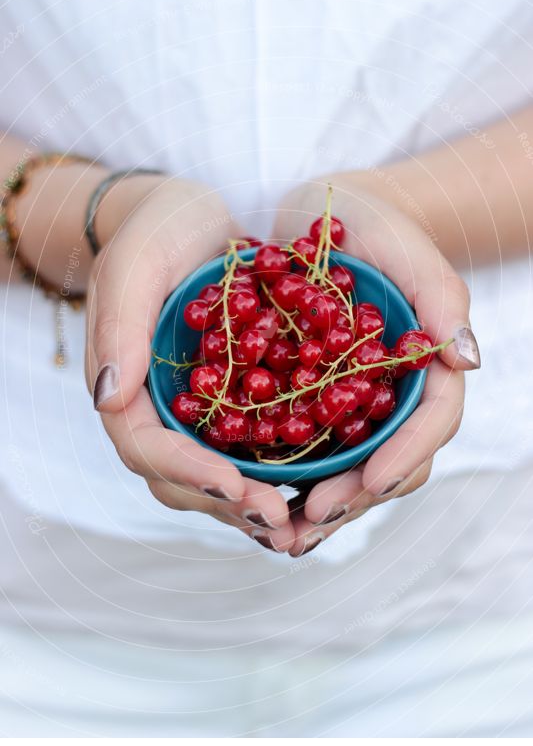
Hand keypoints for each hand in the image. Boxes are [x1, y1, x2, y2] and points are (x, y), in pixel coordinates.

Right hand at [85, 177, 294, 551]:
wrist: (192, 217)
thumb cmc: (158, 230)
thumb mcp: (136, 264)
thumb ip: (119, 325)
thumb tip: (108, 396)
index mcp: (125, 385)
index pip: (145, 446)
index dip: (187, 471)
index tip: (234, 484)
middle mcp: (157, 409)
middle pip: (181, 478)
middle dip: (228, 504)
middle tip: (279, 520)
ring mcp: (194, 411)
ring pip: (215, 476)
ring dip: (253, 506)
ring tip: (300, 525)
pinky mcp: (230, 403)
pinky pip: (248, 450)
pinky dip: (276, 476)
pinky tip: (316, 487)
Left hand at [273, 174, 478, 555]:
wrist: (319, 215)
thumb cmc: (370, 222)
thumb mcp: (402, 244)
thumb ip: (440, 296)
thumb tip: (467, 358)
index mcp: (427, 363)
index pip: (432, 420)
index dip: (405, 454)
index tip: (369, 483)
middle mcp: (396, 393)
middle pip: (392, 459)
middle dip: (357, 495)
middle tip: (312, 519)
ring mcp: (357, 403)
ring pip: (352, 468)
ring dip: (323, 504)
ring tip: (284, 531)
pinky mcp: (315, 402)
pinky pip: (310, 451)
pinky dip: (289, 482)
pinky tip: (259, 502)